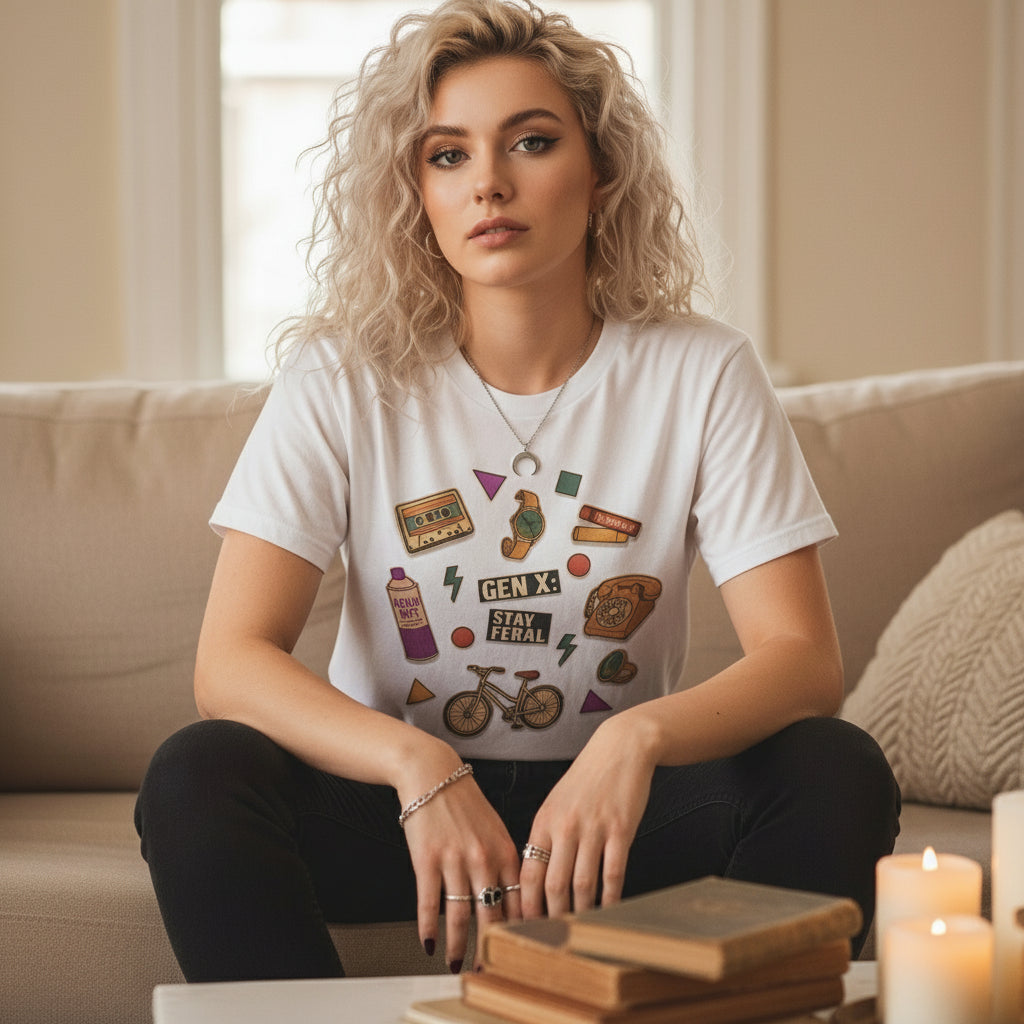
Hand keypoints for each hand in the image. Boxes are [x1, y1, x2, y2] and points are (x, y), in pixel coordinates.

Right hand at [401, 763, 521, 970]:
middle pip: (492, 915)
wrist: (432, 774)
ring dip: (458, 945)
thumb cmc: (464, 802)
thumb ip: (504, 862)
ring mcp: (455, 860)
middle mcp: (483, 859)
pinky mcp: (427, 860)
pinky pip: (429, 903)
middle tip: (491, 969)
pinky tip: (428, 943)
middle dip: (492, 947)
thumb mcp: (494, 828)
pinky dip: (428, 928)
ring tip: (456, 963)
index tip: (521, 952)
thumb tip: (515, 897)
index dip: (521, 930)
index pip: (519, 901)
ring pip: (460, 915)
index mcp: (505, 851)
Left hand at [520, 717, 655, 917]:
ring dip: (580, 912)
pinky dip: (611, 897)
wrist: (619, 749)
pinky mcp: (620, 829)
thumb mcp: (556, 803)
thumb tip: (535, 879)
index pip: (528, 872)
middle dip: (551, 917)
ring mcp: (593, 828)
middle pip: (553, 885)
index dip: (526, 904)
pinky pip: (613, 873)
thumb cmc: (586, 780)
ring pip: (582, 884)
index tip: (525, 926)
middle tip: (552, 939)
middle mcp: (565, 826)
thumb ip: (546, 837)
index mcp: (544, 820)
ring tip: (579, 929)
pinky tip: (609, 909)